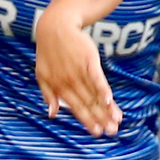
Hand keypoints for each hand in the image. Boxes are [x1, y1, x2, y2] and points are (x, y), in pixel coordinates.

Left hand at [34, 11, 120, 136]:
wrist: (56, 27)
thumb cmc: (48, 53)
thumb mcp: (42, 75)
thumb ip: (48, 95)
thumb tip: (52, 114)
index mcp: (59, 87)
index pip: (76, 108)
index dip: (87, 121)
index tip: (97, 133)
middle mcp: (69, 82)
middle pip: (88, 104)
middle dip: (100, 119)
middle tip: (112, 132)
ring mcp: (79, 71)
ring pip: (94, 94)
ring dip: (106, 109)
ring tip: (116, 120)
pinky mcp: (89, 60)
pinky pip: (97, 78)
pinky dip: (103, 90)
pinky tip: (109, 101)